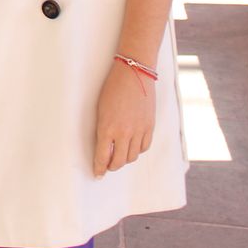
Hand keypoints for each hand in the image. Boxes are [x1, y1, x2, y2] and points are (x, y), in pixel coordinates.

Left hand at [92, 59, 156, 176]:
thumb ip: (103, 129)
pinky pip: (144, 147)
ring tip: (119, 155)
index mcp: (107, 128)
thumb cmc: (113, 87)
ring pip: (132, 156)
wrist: (134, 73)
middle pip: (119, 161)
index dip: (99, 168)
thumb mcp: (101, 109)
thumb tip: (104, 145)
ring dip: (124, 159)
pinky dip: (138, 150)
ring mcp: (139, 130)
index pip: (102, 156)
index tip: (97, 173)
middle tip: (107, 165)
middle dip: (111, 166)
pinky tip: (132, 147)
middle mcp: (124, 132)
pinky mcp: (150, 126)